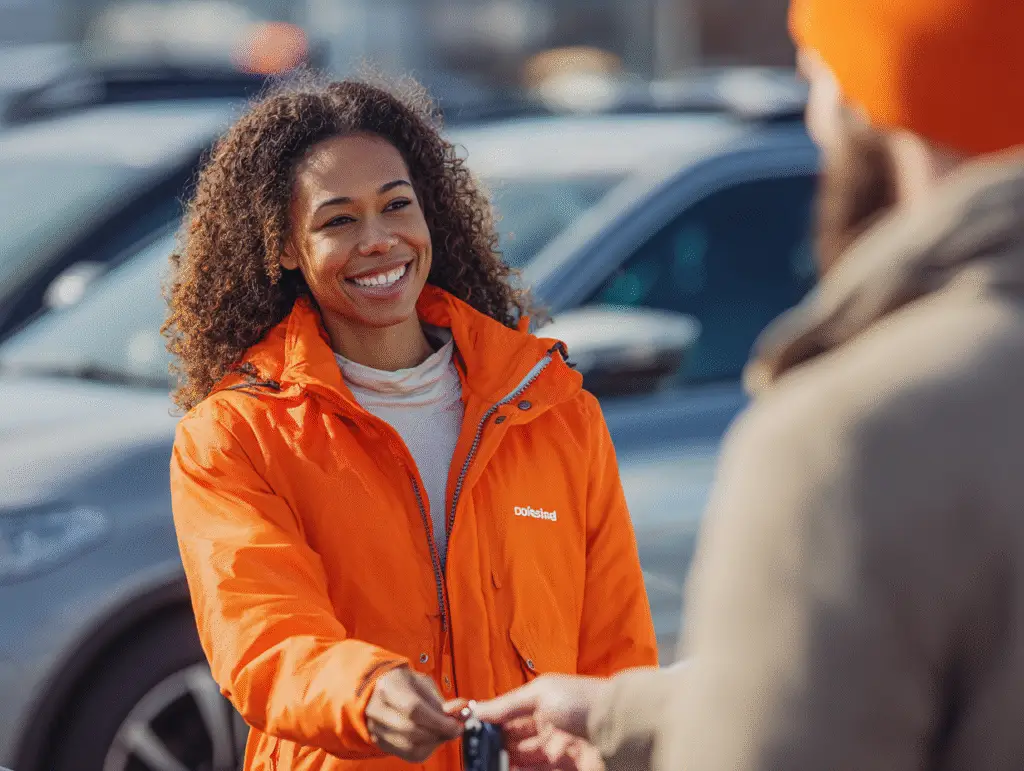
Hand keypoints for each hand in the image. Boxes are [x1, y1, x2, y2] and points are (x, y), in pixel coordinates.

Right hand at [365, 666, 462, 761]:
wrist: (378, 690)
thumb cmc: (403, 684)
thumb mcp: (422, 683)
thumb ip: (440, 701)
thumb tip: (460, 713)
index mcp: (388, 687)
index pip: (413, 708)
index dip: (438, 721)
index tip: (456, 724)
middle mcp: (377, 709)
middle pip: (411, 730)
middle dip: (438, 733)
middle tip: (453, 729)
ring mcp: (375, 728)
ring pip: (410, 746)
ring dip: (433, 742)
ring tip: (442, 732)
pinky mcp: (379, 742)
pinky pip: (407, 754)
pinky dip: (425, 749)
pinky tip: (431, 739)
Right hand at [447, 675, 611, 768]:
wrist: (622, 727)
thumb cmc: (584, 701)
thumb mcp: (541, 693)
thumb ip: (507, 704)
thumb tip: (477, 709)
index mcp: (544, 704)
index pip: (509, 717)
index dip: (489, 725)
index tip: (469, 735)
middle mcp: (549, 728)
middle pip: (514, 742)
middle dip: (493, 748)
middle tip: (473, 756)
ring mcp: (557, 751)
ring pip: (522, 760)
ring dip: (503, 763)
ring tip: (483, 765)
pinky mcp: (565, 770)